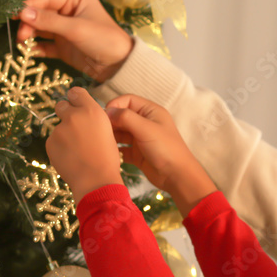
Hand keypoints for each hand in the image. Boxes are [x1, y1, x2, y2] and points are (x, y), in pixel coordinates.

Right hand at [16, 0, 133, 82]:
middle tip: (21, 35)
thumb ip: (49, 21)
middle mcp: (69, 13)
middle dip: (29, 23)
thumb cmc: (104, 40)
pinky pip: (46, 46)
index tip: (16, 14)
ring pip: (41, 30)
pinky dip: (37, 48)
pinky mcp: (64, 48)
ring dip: (31, 35)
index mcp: (76, 1)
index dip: (30, 5)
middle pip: (41, 14)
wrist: (119, 67)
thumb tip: (23, 12)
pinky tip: (30, 52)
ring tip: (23, 43)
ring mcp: (66, 31)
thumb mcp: (76, 28)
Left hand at [46, 87, 122, 203]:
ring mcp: (59, 129)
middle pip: (61, 105)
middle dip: (65, 113)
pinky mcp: (50, 142)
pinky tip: (71, 158)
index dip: (75, 98)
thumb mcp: (107, 132)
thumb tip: (82, 115)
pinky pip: (54, 141)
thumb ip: (92, 119)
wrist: (96, 180)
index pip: (76, 92)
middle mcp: (74, 116)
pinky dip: (60, 148)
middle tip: (74, 128)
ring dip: (65, 135)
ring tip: (78, 152)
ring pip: (59, 127)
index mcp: (92, 111)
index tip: (75, 104)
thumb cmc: (107, 158)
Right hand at [105, 95, 216, 215]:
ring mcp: (140, 138)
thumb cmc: (166, 149)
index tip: (104, 116)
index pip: (128, 100)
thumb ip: (126, 117)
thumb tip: (107, 111)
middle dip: (110, 121)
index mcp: (151, 112)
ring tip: (101, 141)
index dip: (115, 105)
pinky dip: (114, 149)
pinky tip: (108, 152)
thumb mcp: (146, 128)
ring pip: (120, 132)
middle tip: (100, 130)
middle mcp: (145, 123)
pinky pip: (121, 147)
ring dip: (111, 135)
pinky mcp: (137, 154)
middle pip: (122, 116)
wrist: (177, 176)